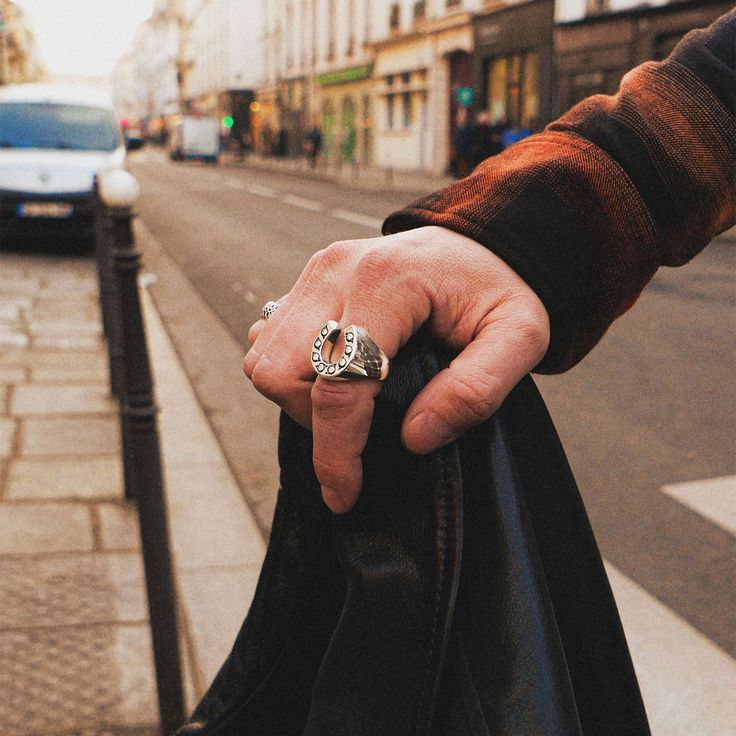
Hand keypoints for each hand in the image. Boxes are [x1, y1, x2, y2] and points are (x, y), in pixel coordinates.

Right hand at [245, 226, 548, 512]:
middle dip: (312, 421)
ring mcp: (316, 273)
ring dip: (298, 398)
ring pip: (264, 359)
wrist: (479, 243)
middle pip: (280, 372)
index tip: (345, 494)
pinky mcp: (309, 281)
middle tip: (359, 432)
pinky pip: (270, 340)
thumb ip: (474, 390)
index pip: (338, 382)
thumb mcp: (520, 337)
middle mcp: (336, 271)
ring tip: (350, 406)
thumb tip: (414, 439)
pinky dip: (292, 371)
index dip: (337, 450)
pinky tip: (335, 377)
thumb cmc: (500, 288)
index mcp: (386, 282)